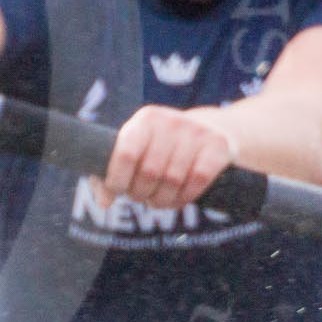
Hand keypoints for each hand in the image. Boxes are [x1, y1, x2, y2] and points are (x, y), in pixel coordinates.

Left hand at [101, 105, 237, 209]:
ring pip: (173, 180)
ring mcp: (196, 132)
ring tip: (158, 201)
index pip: (125, 154)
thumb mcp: (138, 149)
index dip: (118, 180)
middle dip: (141, 193)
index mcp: (145, 119)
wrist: (214, 130)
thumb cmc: (163, 146)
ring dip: (162, 200)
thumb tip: (103, 202)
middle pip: (149, 172)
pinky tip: (178, 199)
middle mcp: (170, 121)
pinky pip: (197, 181)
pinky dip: (185, 197)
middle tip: (142, 198)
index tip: (119, 190)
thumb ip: (112, 173)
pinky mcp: (218, 146)